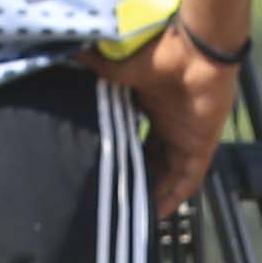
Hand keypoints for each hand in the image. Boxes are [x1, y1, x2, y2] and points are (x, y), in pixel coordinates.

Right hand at [99, 24, 237, 214]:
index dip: (121, 155)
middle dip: (137, 178)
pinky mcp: (202, 146)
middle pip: (151, 159)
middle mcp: (168, 123)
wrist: (194, 49)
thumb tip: (59, 58)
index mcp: (148, 105)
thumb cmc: (157, 52)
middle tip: (116, 198)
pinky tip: (158, 212)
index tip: (103, 170)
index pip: (134, 137)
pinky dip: (174, 196)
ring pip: (168, 173)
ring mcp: (186, 136)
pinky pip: (188, 179)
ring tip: (132, 213)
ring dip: (154, 192)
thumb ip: (91, 69)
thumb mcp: (115, 68)